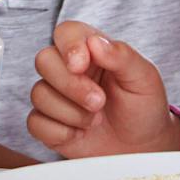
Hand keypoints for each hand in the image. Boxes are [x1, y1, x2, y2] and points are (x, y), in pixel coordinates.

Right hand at [27, 21, 179, 157]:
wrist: (142, 146)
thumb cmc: (143, 106)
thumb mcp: (143, 77)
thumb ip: (121, 55)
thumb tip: (95, 42)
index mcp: (91, 50)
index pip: (66, 32)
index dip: (68, 45)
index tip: (81, 64)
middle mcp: (68, 70)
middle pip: (44, 60)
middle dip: (70, 84)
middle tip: (99, 101)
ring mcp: (57, 96)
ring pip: (39, 94)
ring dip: (71, 112)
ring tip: (96, 119)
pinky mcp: (48, 124)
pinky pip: (36, 123)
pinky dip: (61, 131)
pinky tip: (81, 132)